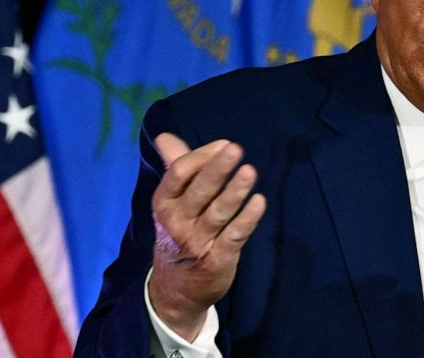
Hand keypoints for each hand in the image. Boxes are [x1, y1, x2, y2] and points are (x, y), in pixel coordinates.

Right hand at [148, 133, 266, 340]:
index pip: (179, 174)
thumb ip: (174, 165)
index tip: (223, 144)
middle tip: (236, 149)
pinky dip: (247, 219)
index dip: (201, 156)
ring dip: (235, 191)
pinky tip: (259, 202)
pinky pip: (234, 235)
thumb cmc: (178, 231)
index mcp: (164, 202)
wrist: (175, 288)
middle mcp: (177, 221)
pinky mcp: (218, 259)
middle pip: (199, 191)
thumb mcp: (170, 201)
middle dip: (217, 169)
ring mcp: (197, 241)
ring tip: (250, 172)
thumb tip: (166, 135)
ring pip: (218, 212)